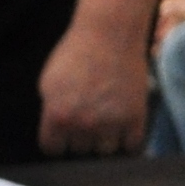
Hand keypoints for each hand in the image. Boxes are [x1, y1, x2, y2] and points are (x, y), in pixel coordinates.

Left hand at [37, 22, 153, 155]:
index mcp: (57, 115)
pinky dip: (128, 140)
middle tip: (88, 118)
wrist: (110, 35)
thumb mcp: (49, 82)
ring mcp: (112, 123)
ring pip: (105, 150)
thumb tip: (56, 131)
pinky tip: (124, 127)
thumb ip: (51, 110)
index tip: (63, 134)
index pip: (53, 148)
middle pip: (80, 150)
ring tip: (107, 120)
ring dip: (105, 139)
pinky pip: (132, 146)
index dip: (57, 140)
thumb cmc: (76, 53)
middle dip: (82, 136)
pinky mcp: (136, 118)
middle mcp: (83, 124)